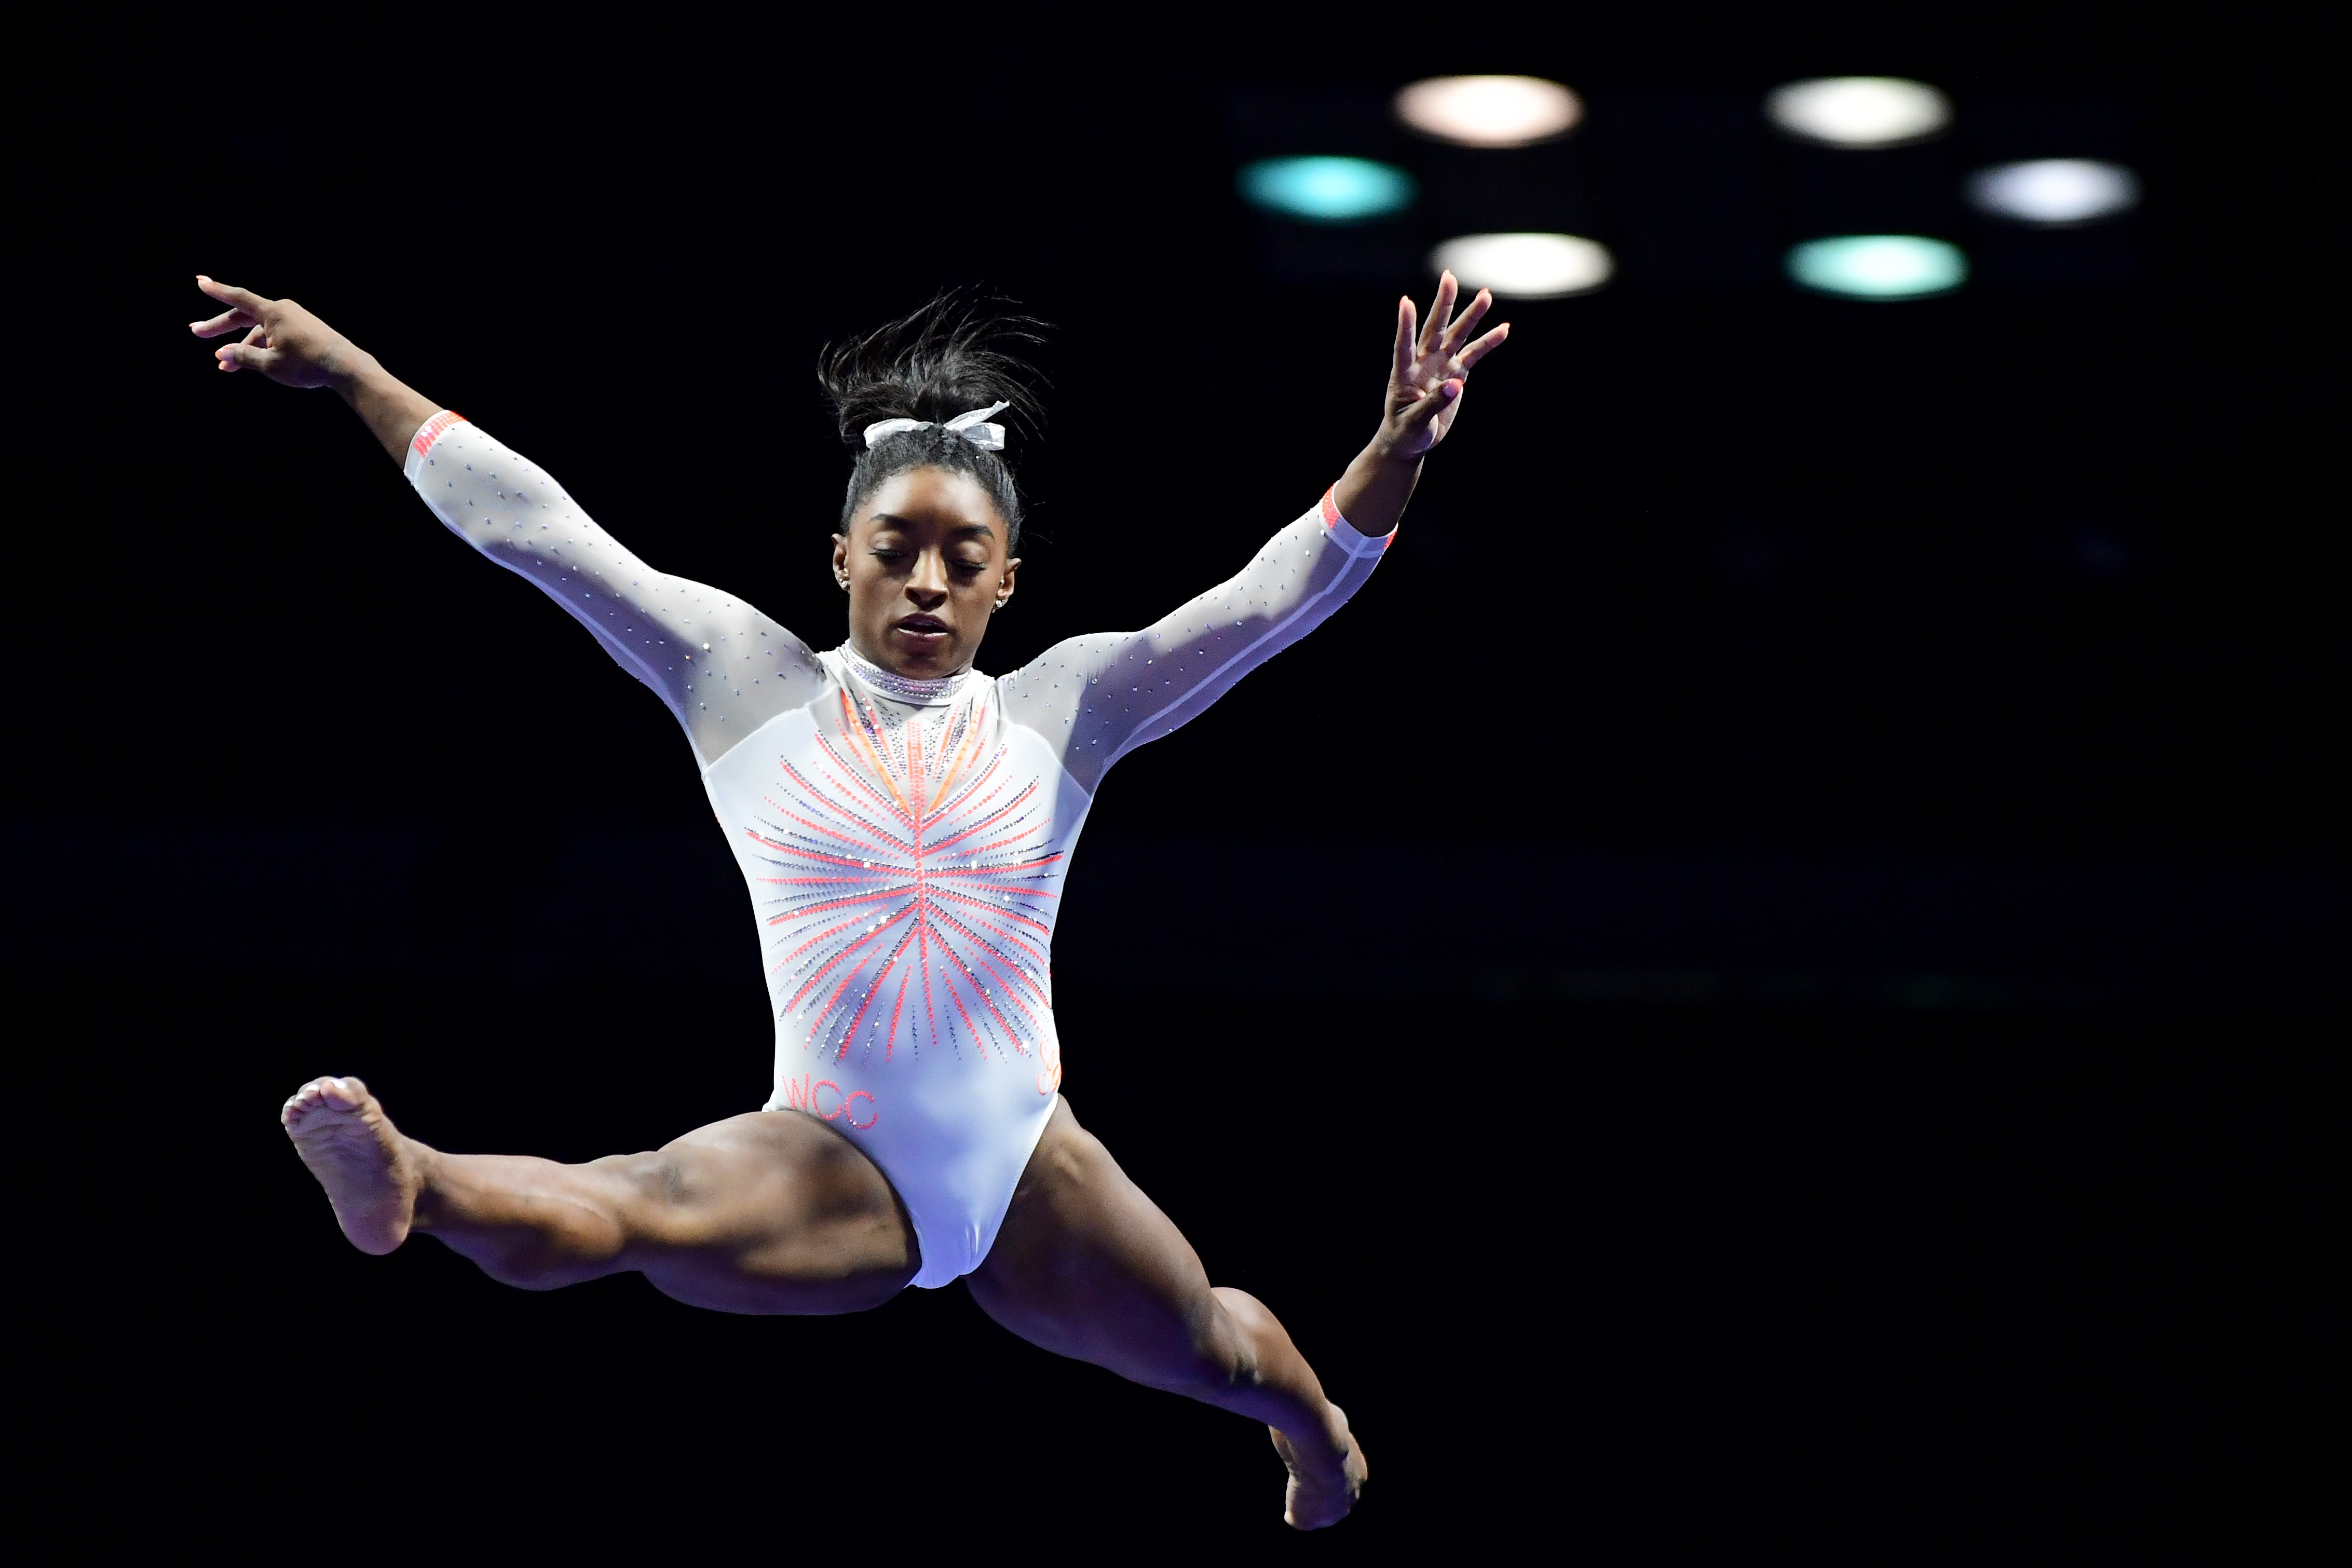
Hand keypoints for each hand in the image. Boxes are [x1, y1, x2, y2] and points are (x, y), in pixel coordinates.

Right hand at [188, 276, 368, 388]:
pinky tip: (249, 363)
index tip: (200, 282)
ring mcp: (293, 320)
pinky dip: (260, 348)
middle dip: (220, 326)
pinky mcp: (302, 330)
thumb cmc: (308, 365)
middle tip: (196, 332)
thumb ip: (244, 357)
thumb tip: (222, 354)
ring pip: (258, 331)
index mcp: (273, 312)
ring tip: (225, 366)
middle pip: (243, 316)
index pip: (238, 298)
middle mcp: (282, 310)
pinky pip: (273, 336)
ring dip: (241, 346)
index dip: (217, 291)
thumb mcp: (271, 364)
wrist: (346, 367)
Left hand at [1377, 271, 1508, 460]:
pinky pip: (1474, 354)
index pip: (1404, 345)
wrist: (1412, 439)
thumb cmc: (1405, 432)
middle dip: (1443, 304)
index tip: (1406, 302)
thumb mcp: (1414, 423)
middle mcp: (1422, 363)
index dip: (1406, 325)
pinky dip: (1488, 342)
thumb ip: (1432, 404)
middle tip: (1449, 277)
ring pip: (1457, 336)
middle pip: (1435, 329)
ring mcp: (1440, 365)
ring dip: (1471, 316)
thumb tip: (1456, 385)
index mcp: (1404, 374)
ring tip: (1486, 295)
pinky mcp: (1456, 374)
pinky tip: (1503, 328)